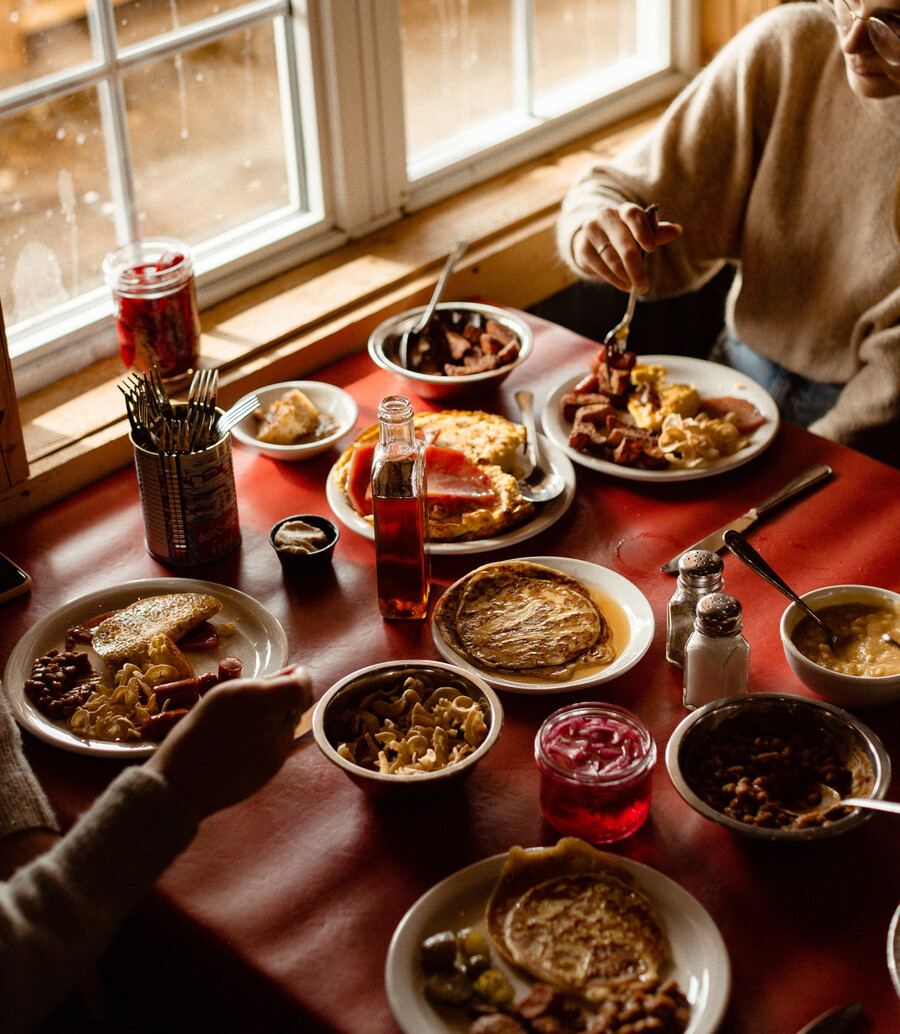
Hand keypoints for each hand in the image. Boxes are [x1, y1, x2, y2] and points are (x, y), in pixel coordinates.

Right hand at [146, 666, 310, 820]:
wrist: (181, 783)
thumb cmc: (193, 734)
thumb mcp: (222, 696)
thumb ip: (260, 684)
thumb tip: (289, 676)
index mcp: (259, 700)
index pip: (301, 685)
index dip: (300, 678)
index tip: (292, 674)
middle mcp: (274, 723)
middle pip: (297, 705)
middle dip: (286, 698)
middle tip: (264, 698)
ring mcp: (277, 749)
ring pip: (289, 725)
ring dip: (277, 719)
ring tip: (244, 726)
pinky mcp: (274, 769)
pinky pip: (280, 745)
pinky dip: (270, 739)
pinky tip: (244, 744)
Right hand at [572, 202, 681, 292]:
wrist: (595, 239)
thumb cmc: (626, 235)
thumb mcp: (642, 232)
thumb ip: (657, 233)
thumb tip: (677, 230)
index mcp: (625, 210)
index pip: (633, 214)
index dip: (642, 231)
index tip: (651, 249)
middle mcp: (606, 216)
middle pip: (624, 243)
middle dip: (636, 268)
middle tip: (644, 286)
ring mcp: (592, 231)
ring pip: (611, 258)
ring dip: (625, 276)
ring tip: (634, 286)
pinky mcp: (582, 248)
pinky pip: (600, 267)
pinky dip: (613, 279)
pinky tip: (623, 285)